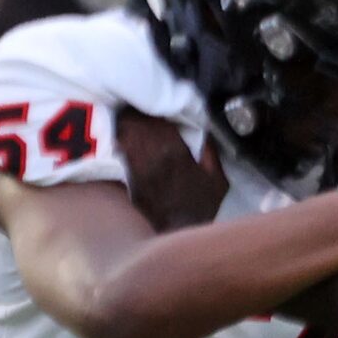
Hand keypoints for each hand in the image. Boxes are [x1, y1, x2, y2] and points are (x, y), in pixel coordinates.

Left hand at [115, 109, 225, 232]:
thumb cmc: (202, 205)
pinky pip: (120, 156)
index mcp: (175, 151)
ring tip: (124, 120)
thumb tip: (202, 129)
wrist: (181, 232)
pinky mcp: (128, 182)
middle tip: (132, 108)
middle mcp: (152, 157)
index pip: (156, 120)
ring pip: (124, 139)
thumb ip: (210, 150)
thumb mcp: (217, 178)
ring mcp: (137, 170)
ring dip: (123, 127)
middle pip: (135, 125)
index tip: (149, 105)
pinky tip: (121, 140)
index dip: (150, 110)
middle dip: (133, 115)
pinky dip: (120, 145)